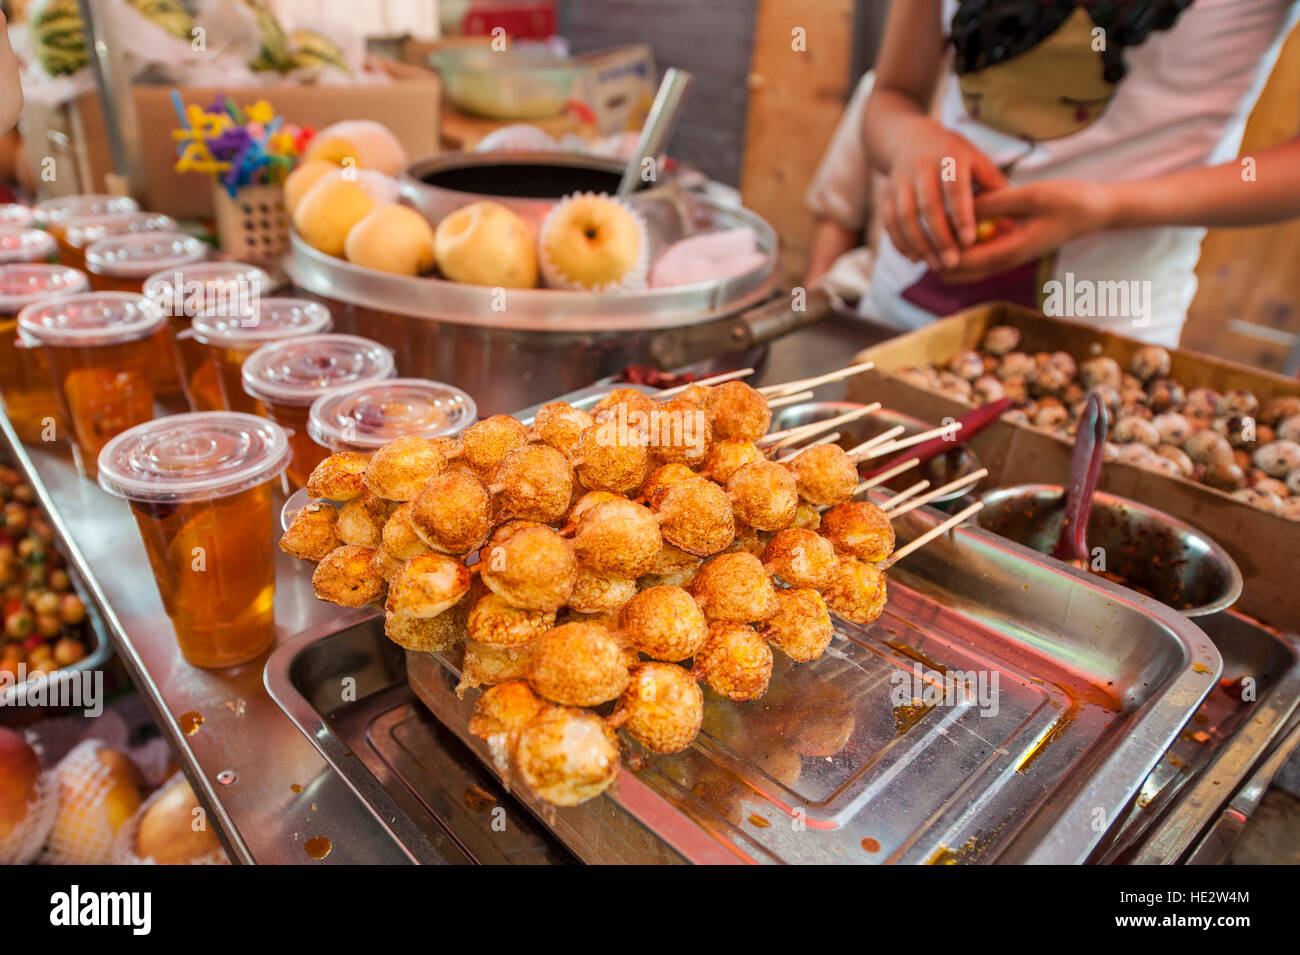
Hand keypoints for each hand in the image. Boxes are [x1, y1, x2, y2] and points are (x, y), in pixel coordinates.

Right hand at [881, 117, 1006, 271]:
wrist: (908, 139)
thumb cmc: (952, 156)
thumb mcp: (975, 159)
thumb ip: (993, 186)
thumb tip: (1010, 220)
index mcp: (949, 156)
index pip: (955, 188)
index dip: (961, 215)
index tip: (970, 241)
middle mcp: (921, 167)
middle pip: (927, 206)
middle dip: (939, 237)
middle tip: (952, 263)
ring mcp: (899, 181)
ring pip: (904, 217)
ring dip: (919, 245)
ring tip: (935, 265)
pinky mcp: (885, 194)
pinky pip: (889, 222)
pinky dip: (900, 242)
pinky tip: (915, 258)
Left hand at [941, 179, 1116, 282]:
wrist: (1094, 211)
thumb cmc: (1067, 200)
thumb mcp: (1029, 196)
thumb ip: (993, 204)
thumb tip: (958, 210)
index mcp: (1009, 253)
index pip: (960, 263)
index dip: (939, 247)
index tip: (929, 221)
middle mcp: (1003, 263)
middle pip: (954, 273)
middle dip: (938, 254)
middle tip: (929, 223)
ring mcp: (1004, 260)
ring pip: (962, 269)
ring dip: (948, 251)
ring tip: (939, 220)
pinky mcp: (1006, 251)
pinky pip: (974, 257)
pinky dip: (961, 245)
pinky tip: (958, 220)